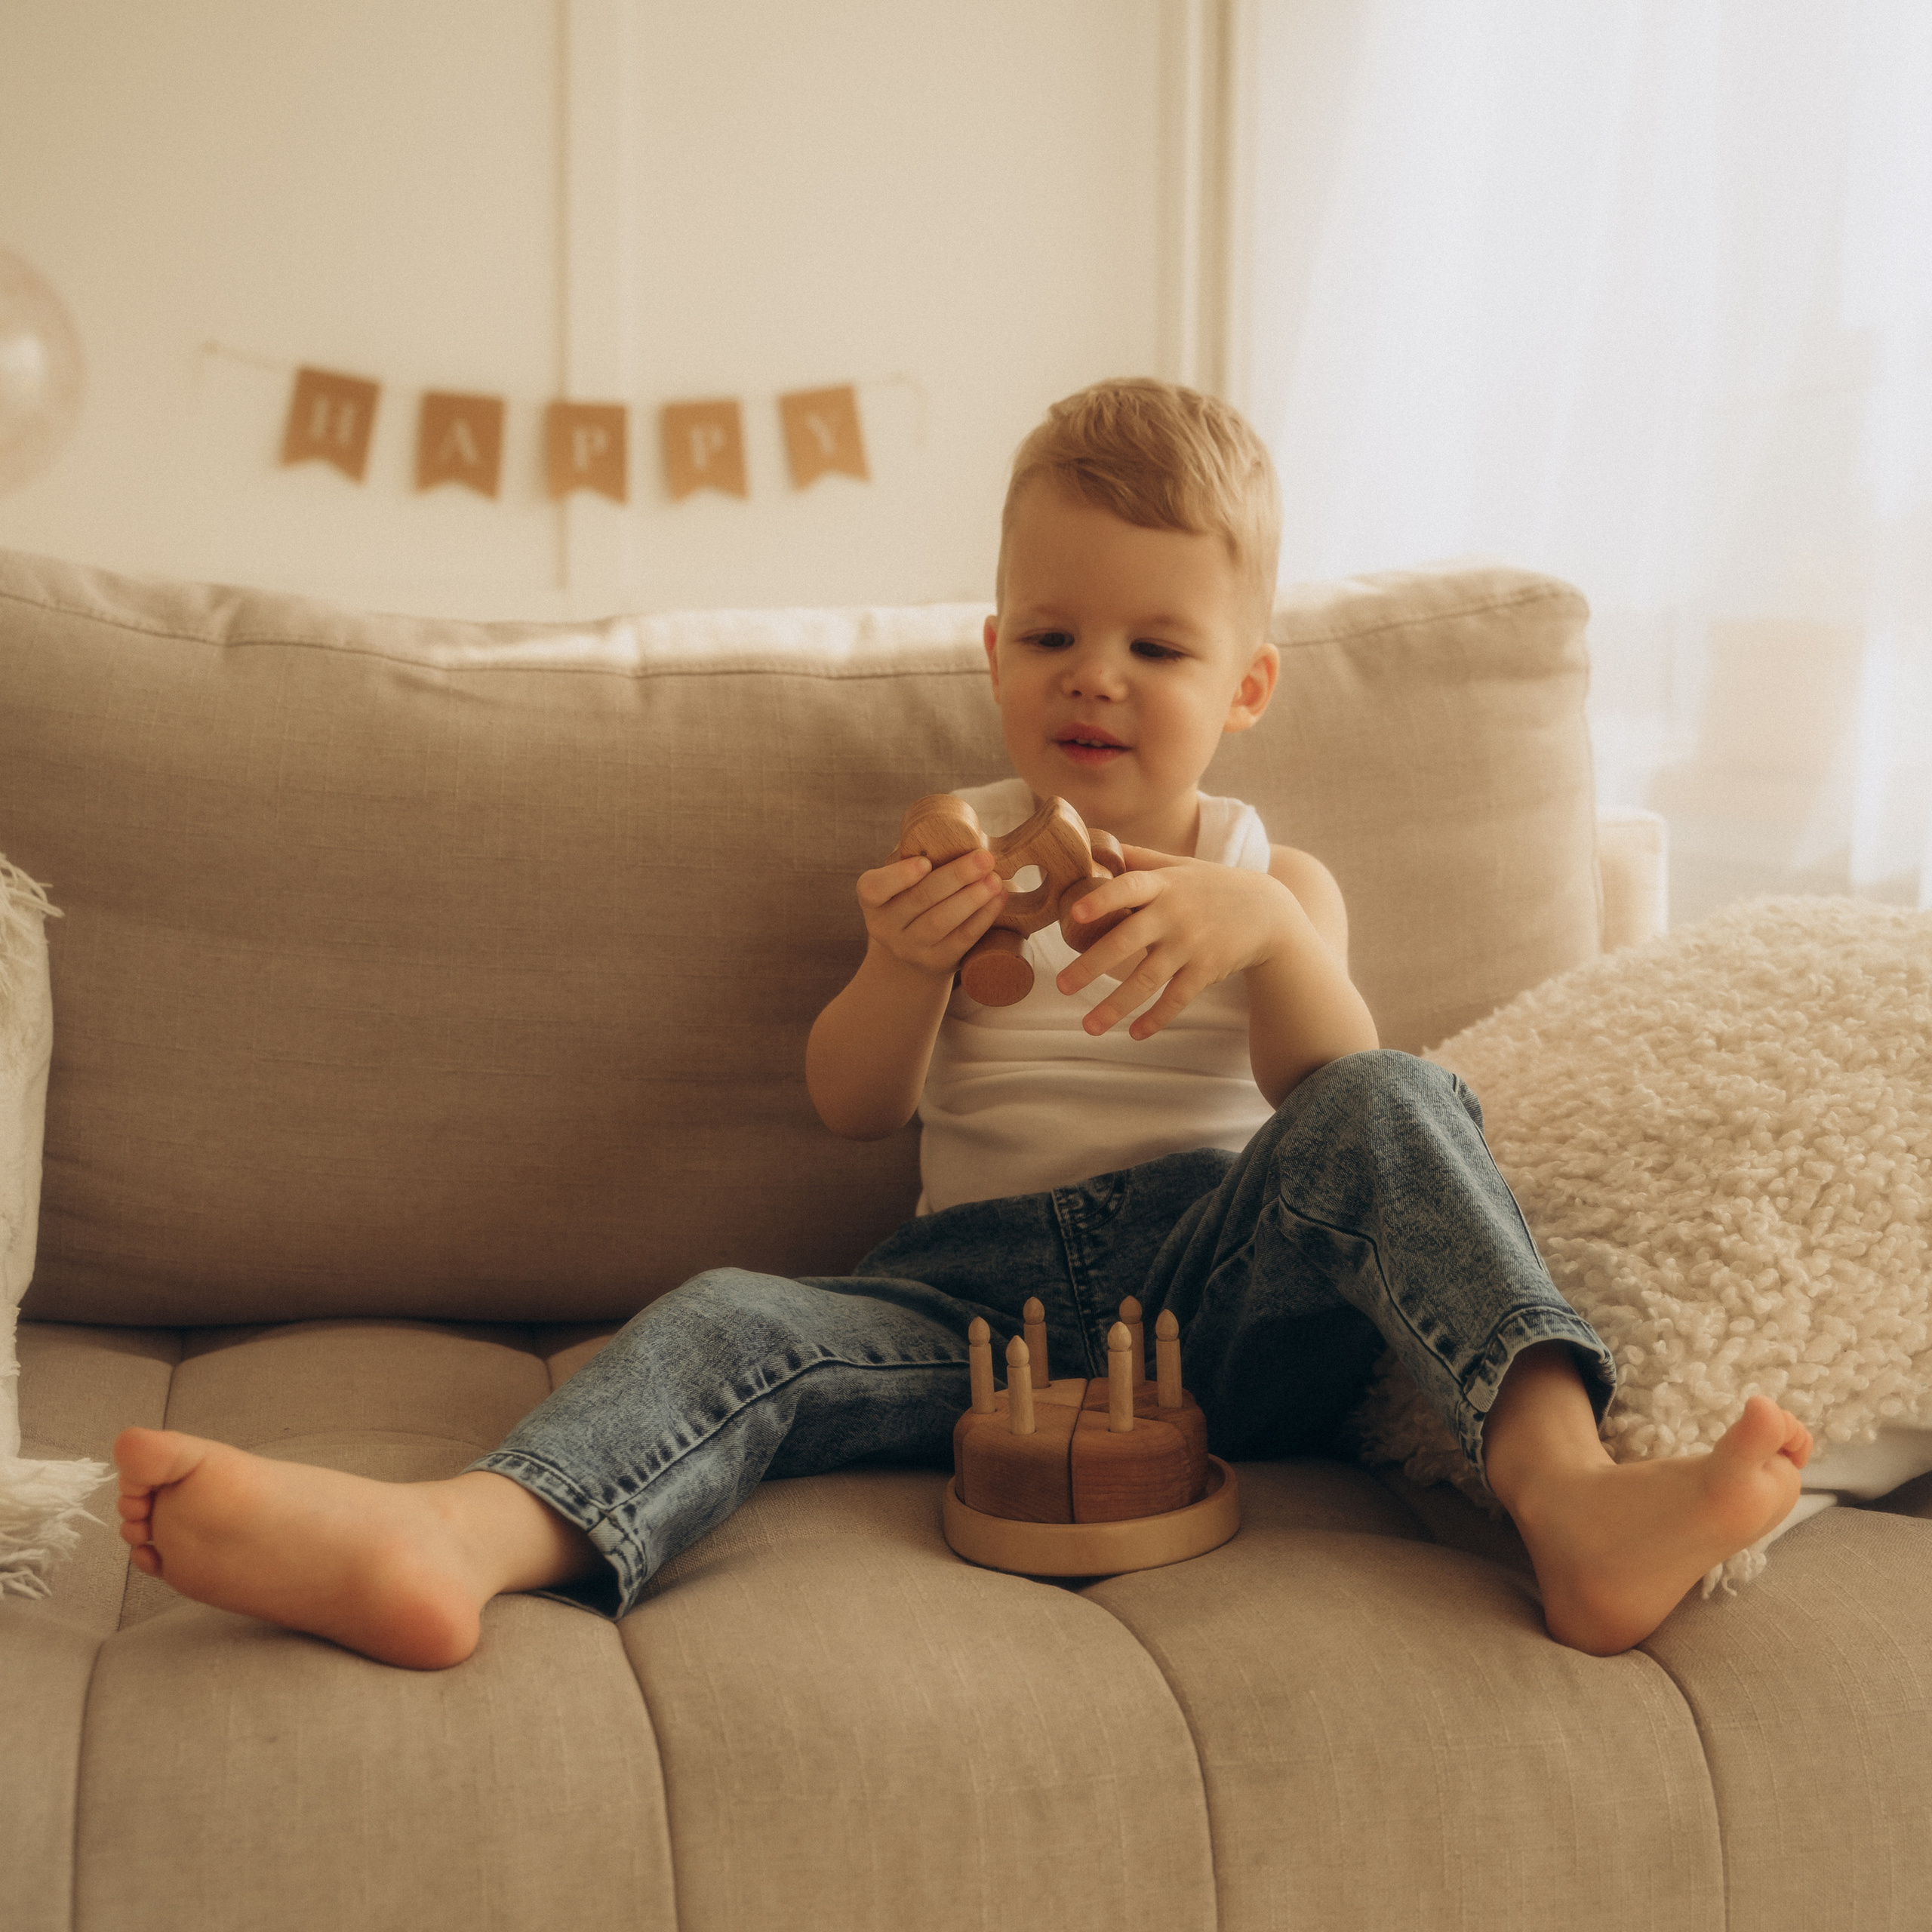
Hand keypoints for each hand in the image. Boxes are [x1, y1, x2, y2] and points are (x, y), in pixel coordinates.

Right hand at [856, 847, 1007, 980]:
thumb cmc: (912, 894)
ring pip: (941, 922)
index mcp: (872, 899)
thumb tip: (955, 829)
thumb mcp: (903, 876)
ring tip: (995, 879)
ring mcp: (910, 948)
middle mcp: (885, 927)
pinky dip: (983, 918)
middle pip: (919, 900)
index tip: (925, 862)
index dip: (899, 877)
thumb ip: (916, 854)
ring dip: (972, 898)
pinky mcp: (937, 963)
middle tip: (984, 858)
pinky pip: (961, 940)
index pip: (874, 889)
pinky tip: (999, 899)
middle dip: (955, 877)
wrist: (914, 945)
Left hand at [1054, 844, 1295, 1039]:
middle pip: (1126, 942)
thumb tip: (1094, 842)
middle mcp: (1174, 914)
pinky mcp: (1206, 970)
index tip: (1074, 913)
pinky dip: (1156, 1018)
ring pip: (1147, 980)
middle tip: (1062, 986)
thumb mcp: (1179, 865)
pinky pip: (1176, 999)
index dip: (1102, 899)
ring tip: (1088, 1027)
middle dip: (1091, 966)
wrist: (1267, 911)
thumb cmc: (1211, 885)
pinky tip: (1135, 1033)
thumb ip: (1138, 858)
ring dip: (1116, 1006)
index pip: (1128, 888)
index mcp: (1163, 885)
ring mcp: (1191, 944)